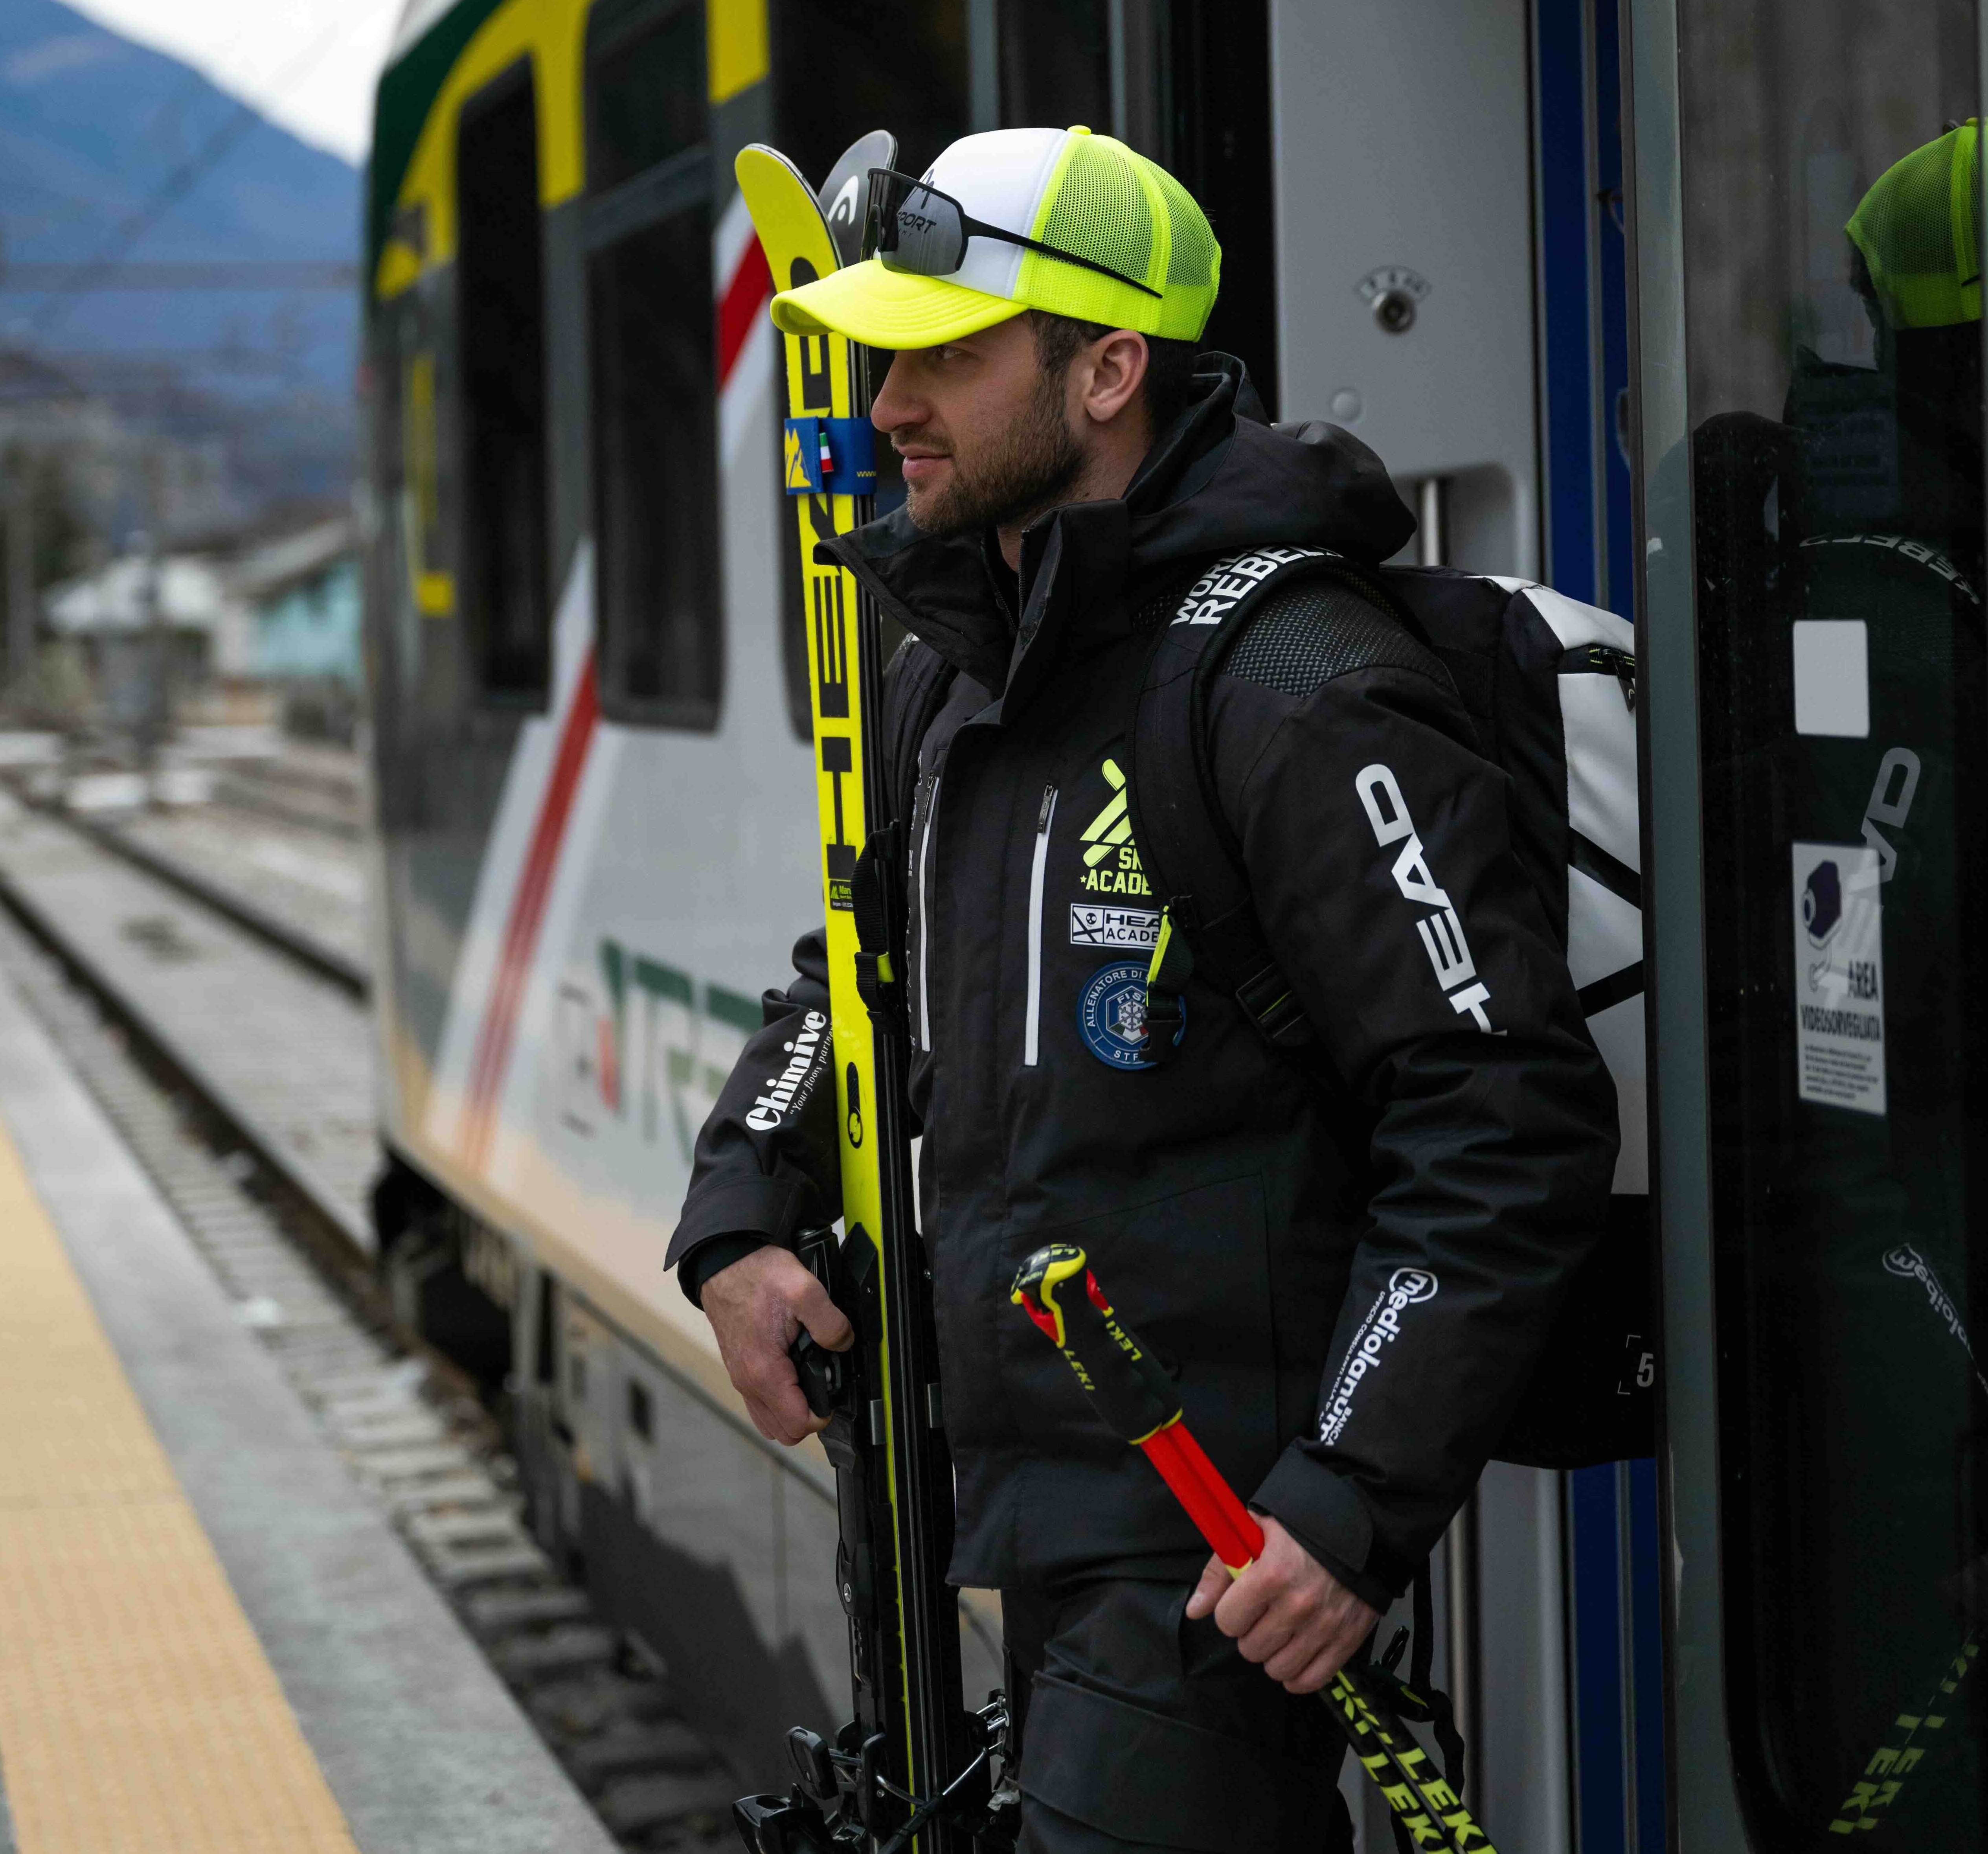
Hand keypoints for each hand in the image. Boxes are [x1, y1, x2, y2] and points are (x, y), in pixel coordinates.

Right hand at [700, 1245, 853, 1444]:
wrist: (726, 1262)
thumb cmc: (757, 1275)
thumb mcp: (803, 1289)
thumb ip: (831, 1322)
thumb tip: (845, 1344)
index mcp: (764, 1371)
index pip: (797, 1425)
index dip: (823, 1415)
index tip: (833, 1391)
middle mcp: (748, 1382)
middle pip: (784, 1431)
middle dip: (809, 1416)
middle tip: (824, 1385)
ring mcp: (741, 1378)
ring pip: (770, 1421)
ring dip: (793, 1410)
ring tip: (810, 1381)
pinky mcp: (740, 1369)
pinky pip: (761, 1403)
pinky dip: (779, 1399)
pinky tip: (793, 1373)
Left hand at [1184, 1514, 1379, 1694]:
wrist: (1359, 1529)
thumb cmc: (1299, 1528)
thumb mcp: (1253, 1532)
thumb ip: (1219, 1571)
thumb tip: (1194, 1610)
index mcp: (1271, 1574)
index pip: (1228, 1621)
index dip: (1230, 1612)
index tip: (1241, 1602)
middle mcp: (1298, 1605)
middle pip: (1251, 1649)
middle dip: (1250, 1633)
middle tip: (1262, 1614)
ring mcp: (1325, 1626)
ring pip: (1278, 1669)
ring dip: (1273, 1655)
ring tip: (1280, 1631)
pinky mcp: (1347, 1640)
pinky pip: (1312, 1680)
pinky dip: (1299, 1676)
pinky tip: (1296, 1655)